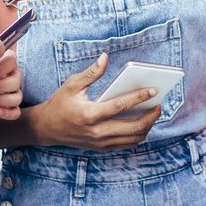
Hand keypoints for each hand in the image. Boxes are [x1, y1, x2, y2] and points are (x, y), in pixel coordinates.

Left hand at [0, 50, 23, 120]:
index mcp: (5, 62)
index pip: (12, 61)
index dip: (1, 67)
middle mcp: (11, 76)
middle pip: (16, 81)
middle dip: (0, 85)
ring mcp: (12, 92)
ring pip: (17, 96)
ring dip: (3, 99)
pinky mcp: (10, 106)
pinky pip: (16, 111)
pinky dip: (8, 112)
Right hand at [30, 53, 160, 150]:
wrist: (46, 128)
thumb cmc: (60, 104)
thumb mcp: (72, 85)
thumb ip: (91, 72)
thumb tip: (105, 58)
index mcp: (90, 114)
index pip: (121, 106)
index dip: (140, 97)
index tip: (154, 90)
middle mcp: (97, 132)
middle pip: (134, 127)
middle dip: (151, 116)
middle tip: (159, 104)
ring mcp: (101, 142)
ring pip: (133, 138)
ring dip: (147, 126)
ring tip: (153, 112)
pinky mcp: (102, 148)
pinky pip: (127, 144)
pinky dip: (138, 135)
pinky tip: (142, 122)